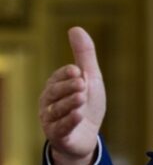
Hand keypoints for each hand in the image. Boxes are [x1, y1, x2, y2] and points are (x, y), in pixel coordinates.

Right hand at [39, 27, 106, 164]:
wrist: (87, 136)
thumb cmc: (87, 104)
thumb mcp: (91, 78)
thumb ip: (84, 54)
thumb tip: (75, 28)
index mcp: (55, 86)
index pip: (58, 77)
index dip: (67, 74)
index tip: (78, 71)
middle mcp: (49, 103)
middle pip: (54, 93)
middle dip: (68, 87)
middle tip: (82, 83)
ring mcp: (51, 120)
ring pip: (57, 110)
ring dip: (69, 103)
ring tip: (81, 98)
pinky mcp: (58, 136)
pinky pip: (61, 129)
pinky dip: (69, 122)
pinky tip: (78, 116)